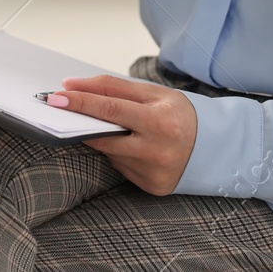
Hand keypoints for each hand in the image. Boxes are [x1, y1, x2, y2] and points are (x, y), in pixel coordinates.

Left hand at [50, 74, 197, 195]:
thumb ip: (114, 88)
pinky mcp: (151, 187)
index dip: (79, 102)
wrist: (215, 146)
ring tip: (115, 126)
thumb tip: (74, 86)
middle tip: (60, 108)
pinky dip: (119, 154)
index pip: (109, 109)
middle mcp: (157, 151)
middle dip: (80, 122)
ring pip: (109, 153)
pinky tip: (132, 146)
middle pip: (103, 135)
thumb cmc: (180, 115)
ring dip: (102, 138)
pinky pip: (121, 167)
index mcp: (160, 122)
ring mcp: (153, 173)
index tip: (56, 96)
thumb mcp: (153, 94)